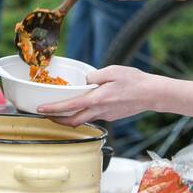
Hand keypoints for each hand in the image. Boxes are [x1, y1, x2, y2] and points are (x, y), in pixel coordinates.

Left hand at [37, 65, 161, 126]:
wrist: (152, 94)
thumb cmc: (134, 81)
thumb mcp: (112, 71)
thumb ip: (95, 76)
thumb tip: (85, 80)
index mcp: (97, 99)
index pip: (69, 107)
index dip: (52, 110)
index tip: (40, 110)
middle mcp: (100, 111)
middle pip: (72, 121)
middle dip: (57, 120)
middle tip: (46, 116)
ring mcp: (106, 115)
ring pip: (83, 120)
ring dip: (69, 118)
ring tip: (60, 111)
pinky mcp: (112, 116)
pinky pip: (94, 116)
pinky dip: (84, 113)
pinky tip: (84, 105)